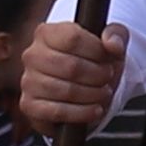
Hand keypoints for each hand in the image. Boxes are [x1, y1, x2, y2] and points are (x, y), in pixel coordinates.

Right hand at [20, 17, 128, 138]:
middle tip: (108, 77)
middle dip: (97, 75)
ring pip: (65, 90)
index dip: (96, 50)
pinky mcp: (29, 106)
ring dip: (92, 94)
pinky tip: (95, 109)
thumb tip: (113, 45)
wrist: (84, 86)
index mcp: (46, 33)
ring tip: (104, 92)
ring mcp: (28, 81)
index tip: (108, 57)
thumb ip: (116, 36)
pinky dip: (81, 113)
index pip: (72, 38)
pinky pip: (57, 112)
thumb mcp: (111, 41)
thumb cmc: (95, 59)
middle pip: (70, 66)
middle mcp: (32, 55)